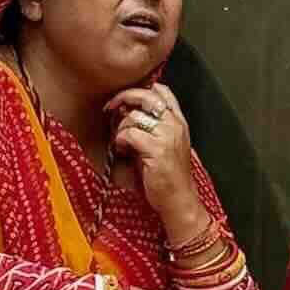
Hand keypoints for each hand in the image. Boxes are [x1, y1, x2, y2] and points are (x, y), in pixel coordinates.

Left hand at [106, 85, 198, 222]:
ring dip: (120, 129)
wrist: (179, 199)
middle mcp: (175, 125)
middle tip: (111, 109)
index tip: (126, 102)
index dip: (141, 91)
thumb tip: (126, 110)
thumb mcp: (166, 144)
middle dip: (123, 99)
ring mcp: (167, 136)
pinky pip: (130, 134)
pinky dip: (120, 141)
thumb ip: (154, 125)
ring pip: (133, 116)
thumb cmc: (168, 175)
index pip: (162, 91)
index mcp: (179, 122)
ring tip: (121, 142)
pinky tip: (122, 151)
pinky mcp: (157, 149)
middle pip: (146, 96)